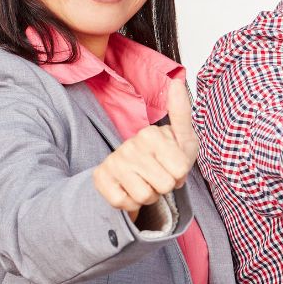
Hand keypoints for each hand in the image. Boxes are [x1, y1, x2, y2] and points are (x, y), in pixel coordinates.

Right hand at [92, 78, 199, 214]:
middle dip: (166, 186)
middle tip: (158, 175)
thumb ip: (181, 112)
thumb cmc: (165, 156)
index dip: (180, 175)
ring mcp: (113, 161)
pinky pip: (125, 203)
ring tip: (145, 182)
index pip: (181, 170)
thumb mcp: (182, 137)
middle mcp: (129, 145)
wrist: (134, 175)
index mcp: (151, 134)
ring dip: (150, 196)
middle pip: (164, 185)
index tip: (172, 166)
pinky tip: (130, 190)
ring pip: (145, 196)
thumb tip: (177, 79)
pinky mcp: (100, 178)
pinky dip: (132, 204)